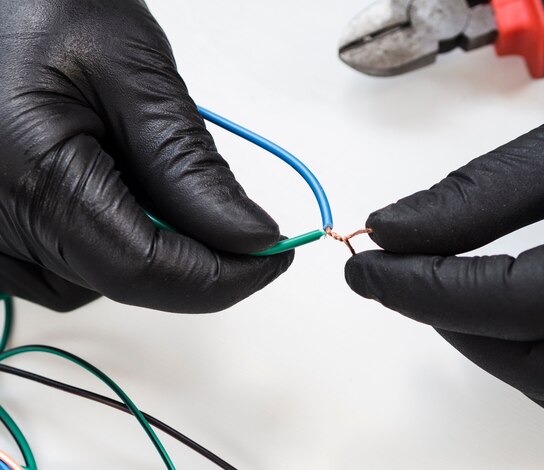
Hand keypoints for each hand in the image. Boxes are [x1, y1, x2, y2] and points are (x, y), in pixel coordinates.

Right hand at [0, 0, 291, 312]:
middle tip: (236, 216)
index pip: (144, 268)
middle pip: (128, 277)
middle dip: (197, 255)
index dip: (220, 276)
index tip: (273, 258)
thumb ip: (188, 162)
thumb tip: (248, 235)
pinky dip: (115, 238)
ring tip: (147, 169)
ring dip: (153, 244)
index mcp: (28, 177)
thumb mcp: (129, 68)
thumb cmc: (40, 8)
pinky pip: (72, 268)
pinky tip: (116, 186)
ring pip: (102, 280)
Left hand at [346, 79, 543, 451]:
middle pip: (522, 357)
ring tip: (458, 288)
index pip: (498, 303)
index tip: (365, 267)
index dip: (416, 286)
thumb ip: (483, 195)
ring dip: (489, 342)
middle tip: (403, 272)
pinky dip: (540, 368)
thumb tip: (395, 229)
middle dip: (449, 314)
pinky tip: (519, 327)